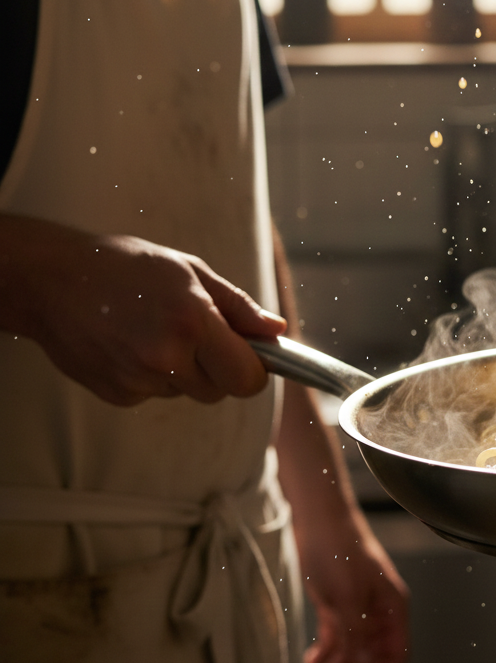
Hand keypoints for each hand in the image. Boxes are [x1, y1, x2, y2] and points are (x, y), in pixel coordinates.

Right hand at [0, 214, 286, 404]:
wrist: (53, 280)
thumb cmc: (126, 267)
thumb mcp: (191, 271)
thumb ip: (239, 306)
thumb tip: (276, 330)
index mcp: (192, 322)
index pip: (246, 377)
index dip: (255, 371)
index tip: (251, 357)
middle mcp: (166, 357)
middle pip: (221, 391)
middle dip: (220, 369)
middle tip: (198, 335)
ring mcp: (139, 380)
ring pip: (188, 393)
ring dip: (185, 372)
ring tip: (157, 332)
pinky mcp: (118, 395)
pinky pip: (156, 395)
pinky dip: (154, 377)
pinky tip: (133, 344)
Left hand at [300, 518, 409, 662]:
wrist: (316, 518)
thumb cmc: (338, 549)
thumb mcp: (347, 595)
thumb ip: (355, 633)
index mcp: (391, 606)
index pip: (397, 653)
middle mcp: (377, 610)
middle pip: (371, 657)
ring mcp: (356, 607)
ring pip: (351, 651)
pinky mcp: (336, 603)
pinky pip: (335, 638)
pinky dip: (324, 654)